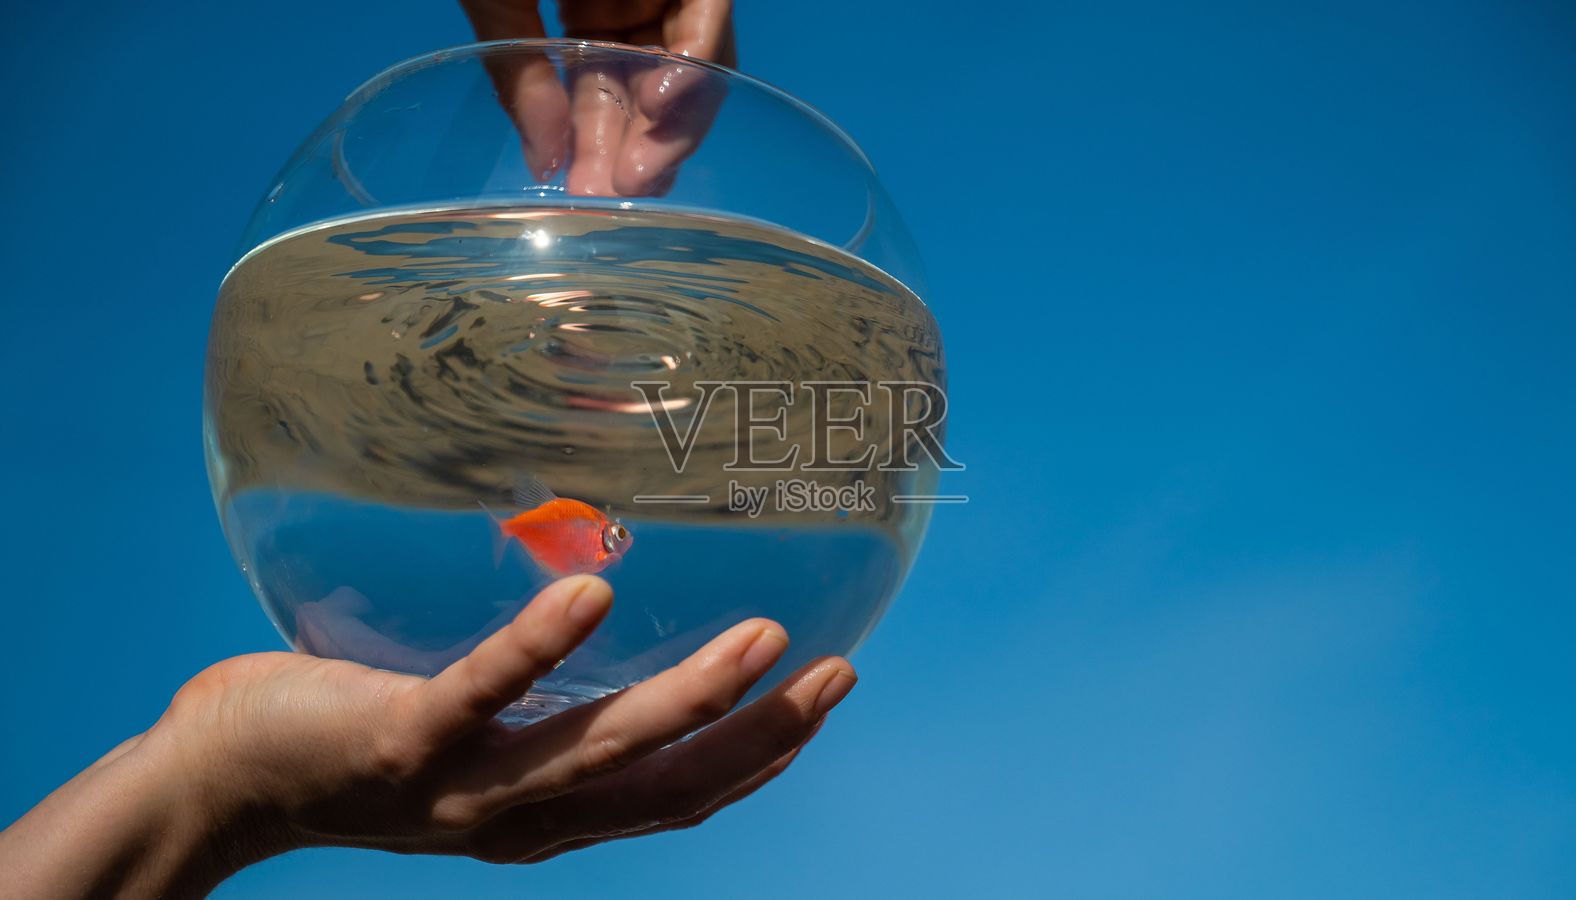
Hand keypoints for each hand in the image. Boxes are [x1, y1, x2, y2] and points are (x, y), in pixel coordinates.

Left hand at [0, 576, 855, 897]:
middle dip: (759, 737)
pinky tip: (592, 595)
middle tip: (835, 672)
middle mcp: (519, 817)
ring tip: (761, 637)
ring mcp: (464, 787)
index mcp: (543, 812)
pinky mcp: (403, 743)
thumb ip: (524, 689)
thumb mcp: (461, 725)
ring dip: (689, 699)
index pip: (674, 798)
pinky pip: (483, 692)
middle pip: (665, 788)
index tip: (822, 697)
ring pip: (599, 751)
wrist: (213, 786)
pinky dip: (541, 650)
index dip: (757, 759)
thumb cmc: (342, 737)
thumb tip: (588, 588)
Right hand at [459, 0, 734, 194]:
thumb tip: (542, 163)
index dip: (604, 147)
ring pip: (696, 57)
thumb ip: (521, 70)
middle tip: (622, 199)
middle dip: (642, 148)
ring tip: (643, 171)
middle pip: (659, 87)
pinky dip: (697, 54)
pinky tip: (664, 102)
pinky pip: (710, 3)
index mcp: (587, 8)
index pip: (611, 92)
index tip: (590, 197)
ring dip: (674, 120)